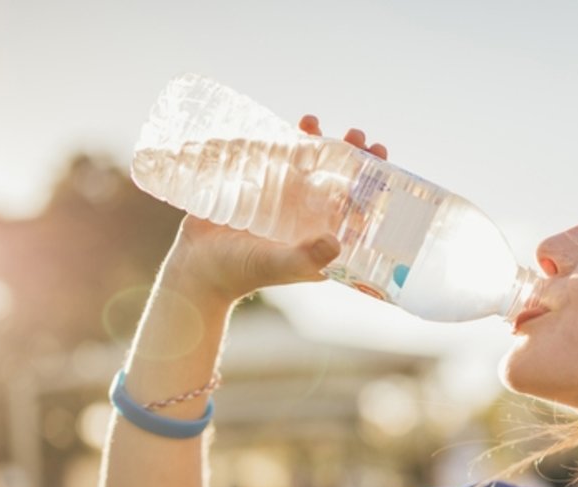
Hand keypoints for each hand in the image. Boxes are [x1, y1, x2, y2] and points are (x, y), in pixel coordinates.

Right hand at [160, 117, 388, 304]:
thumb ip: (305, 258)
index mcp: (322, 238)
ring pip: (309, 165)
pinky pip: (278, 159)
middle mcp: (308, 218)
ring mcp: (284, 201)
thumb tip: (337, 241)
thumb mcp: (276, 265)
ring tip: (314, 122)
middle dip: (351, 156)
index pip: (357, 208)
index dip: (373, 185)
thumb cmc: (239, 273)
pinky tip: (290, 126)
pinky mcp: (259, 188)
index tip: (381, 160)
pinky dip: (286, 140)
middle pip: (338, 180)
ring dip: (319, 142)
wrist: (195, 267)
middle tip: (357, 136)